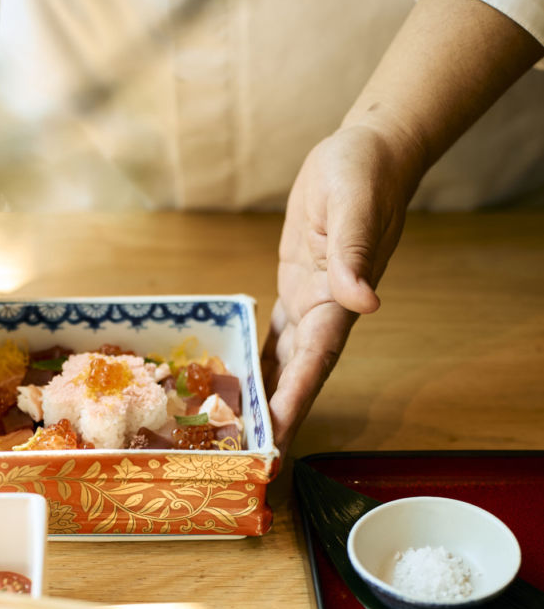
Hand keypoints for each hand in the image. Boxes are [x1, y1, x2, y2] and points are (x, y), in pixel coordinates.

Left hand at [262, 124, 420, 452]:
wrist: (367, 151)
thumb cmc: (364, 174)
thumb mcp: (356, 207)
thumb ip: (355, 256)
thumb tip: (366, 302)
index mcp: (339, 302)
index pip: (316, 363)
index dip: (296, 400)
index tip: (280, 436)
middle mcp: (325, 312)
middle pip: (299, 377)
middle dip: (279, 418)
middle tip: (255, 458)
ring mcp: (310, 303)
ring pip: (285, 364)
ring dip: (268, 399)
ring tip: (243, 436)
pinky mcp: (295, 288)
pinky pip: (275, 338)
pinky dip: (260, 365)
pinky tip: (241, 387)